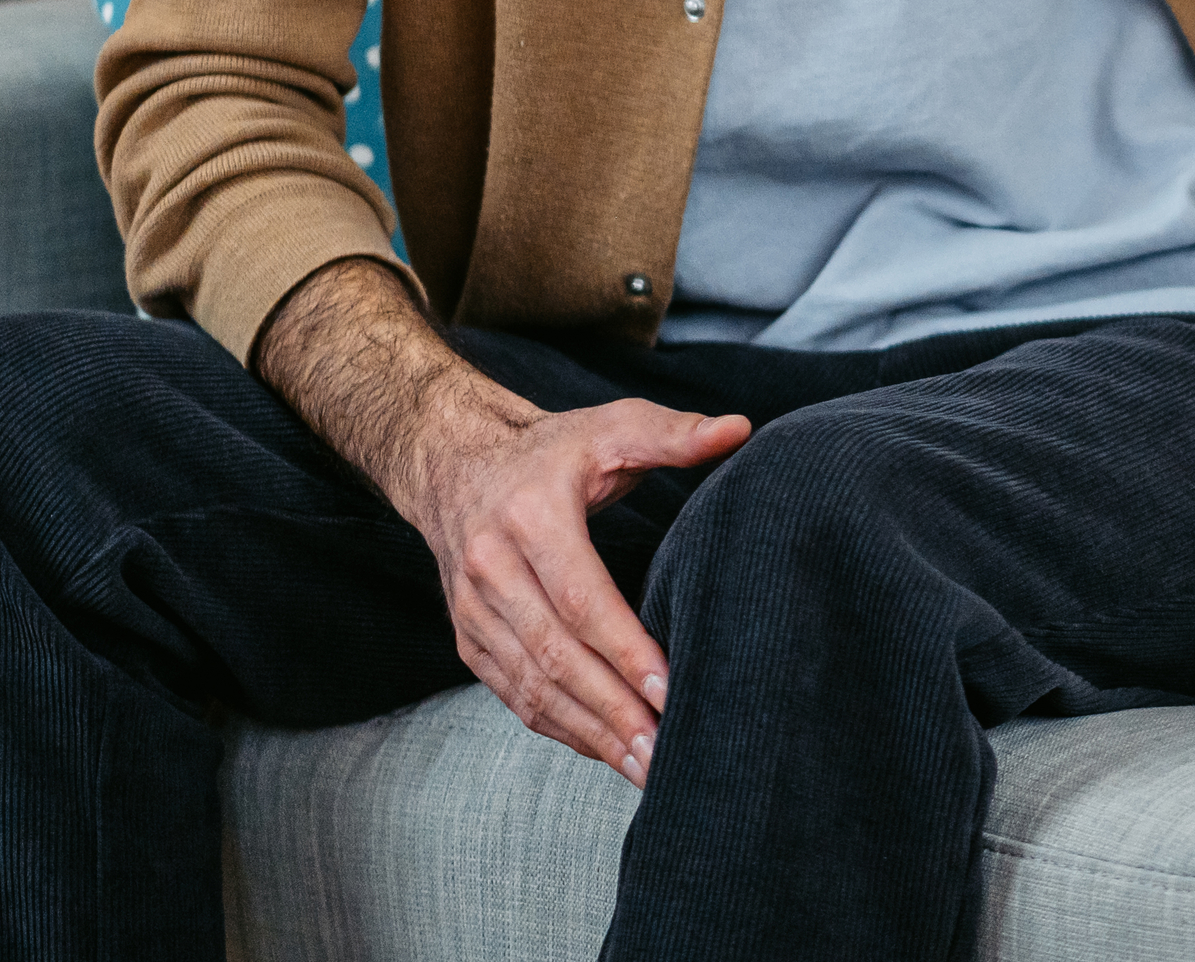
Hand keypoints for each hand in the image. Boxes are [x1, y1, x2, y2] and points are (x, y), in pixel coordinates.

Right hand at [253, 257, 745, 785]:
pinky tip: (604, 749)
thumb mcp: (610, 425)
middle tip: (666, 752)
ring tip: (644, 768)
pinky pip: (514, 695)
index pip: (581, 599)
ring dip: (589, 733)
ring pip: (531, 687)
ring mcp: (472, 611)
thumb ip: (673, 432)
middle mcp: (490, 569)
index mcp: (529, 518)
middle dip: (613, 711)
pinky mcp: (468, 640)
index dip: (625, 650)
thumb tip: (739, 429)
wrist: (455, 465)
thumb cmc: (551, 450)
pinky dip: (560, 728)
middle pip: (556, 656)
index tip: (671, 690)